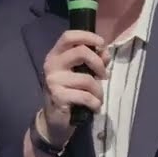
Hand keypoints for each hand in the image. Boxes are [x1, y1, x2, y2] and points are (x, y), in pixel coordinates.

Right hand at [41, 30, 110, 146]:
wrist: (55, 120)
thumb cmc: (70, 92)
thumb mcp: (82, 73)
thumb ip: (94, 61)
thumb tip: (106, 53)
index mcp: (56, 55)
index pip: (69, 36)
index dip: (88, 37)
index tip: (102, 45)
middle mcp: (52, 64)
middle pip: (81, 52)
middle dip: (98, 64)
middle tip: (103, 76)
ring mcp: (53, 81)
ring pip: (87, 78)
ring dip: (98, 90)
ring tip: (98, 97)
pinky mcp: (58, 97)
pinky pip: (85, 96)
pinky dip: (95, 103)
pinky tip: (94, 106)